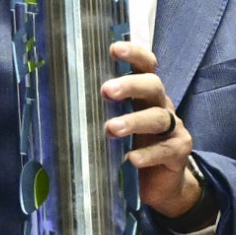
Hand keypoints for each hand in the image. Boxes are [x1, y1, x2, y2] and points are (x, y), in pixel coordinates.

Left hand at [104, 41, 199, 218]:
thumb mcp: (116, 130)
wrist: (161, 185)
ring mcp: (174, 129)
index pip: (145, 66)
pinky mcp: (179, 152)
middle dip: (130, 85)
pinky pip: (166, 150)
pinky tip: (131, 159)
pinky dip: (148, 154)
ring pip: (159, 117)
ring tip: (111, 129)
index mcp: (145, 96)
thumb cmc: (132, 150)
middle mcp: (161, 106)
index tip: (113, 49)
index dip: (134, 55)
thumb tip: (56, 107)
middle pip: (153, 86)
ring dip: (134, 121)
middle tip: (106, 90)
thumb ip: (98, 116)